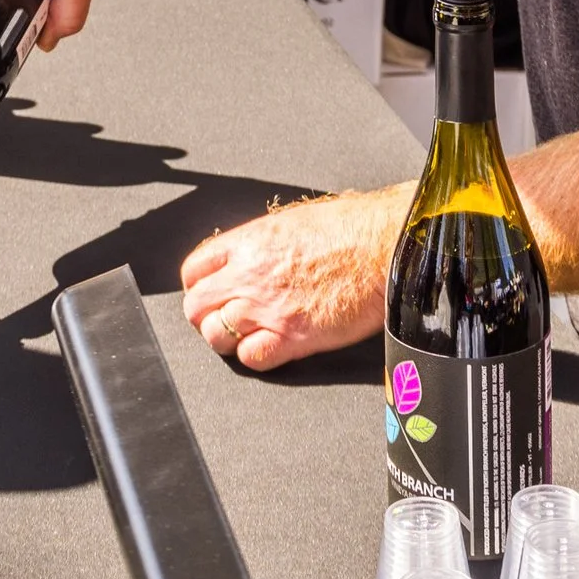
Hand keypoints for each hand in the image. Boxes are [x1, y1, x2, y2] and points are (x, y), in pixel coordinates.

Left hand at [179, 186, 404, 370]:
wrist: (384, 246)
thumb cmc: (353, 229)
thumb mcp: (295, 220)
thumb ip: (264, 242)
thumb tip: (256, 254)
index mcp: (249, 242)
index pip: (194, 269)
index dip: (199, 284)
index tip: (210, 292)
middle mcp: (249, 275)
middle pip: (196, 305)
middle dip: (206, 314)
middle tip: (225, 317)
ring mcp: (267, 308)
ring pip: (215, 335)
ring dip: (227, 338)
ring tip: (247, 335)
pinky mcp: (292, 336)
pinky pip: (250, 358)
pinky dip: (255, 357)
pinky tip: (271, 347)